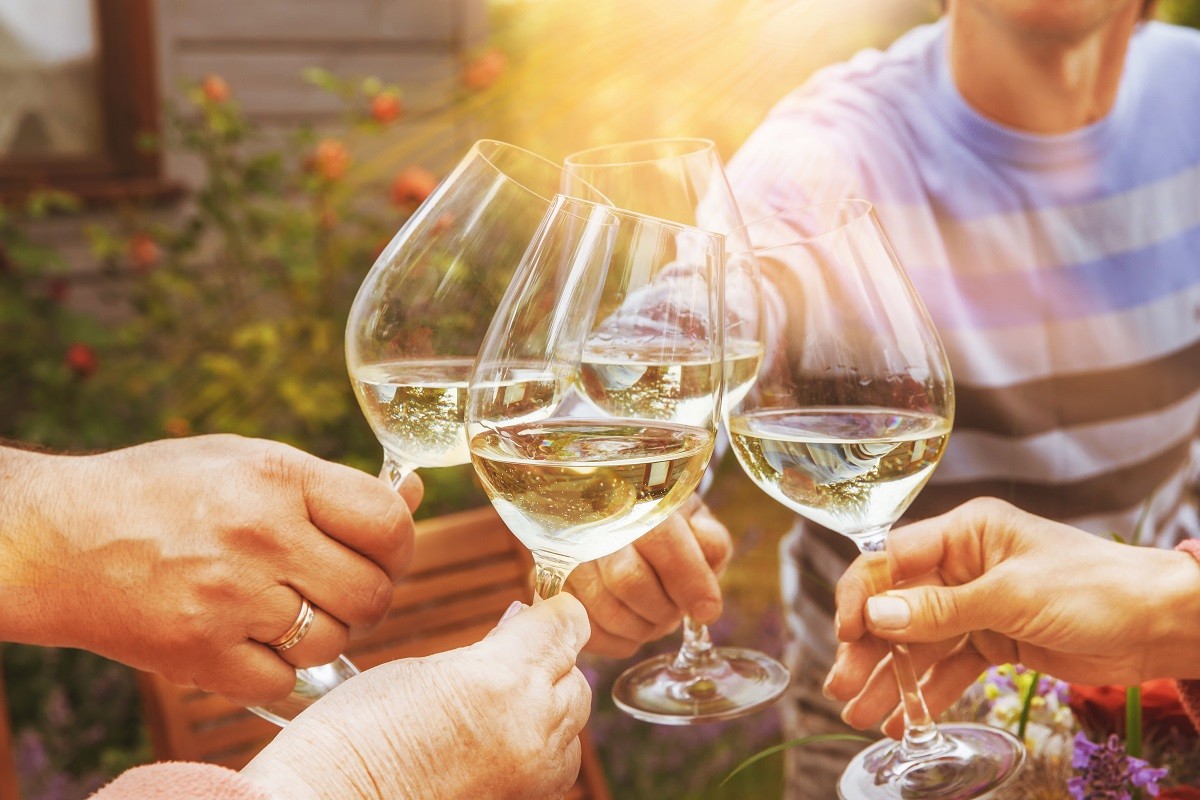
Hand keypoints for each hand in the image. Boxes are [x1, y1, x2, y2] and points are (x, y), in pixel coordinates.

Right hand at [0, 435, 420, 704]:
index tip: (381, 552)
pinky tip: (249, 638)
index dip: (399, 545)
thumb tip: (412, 495)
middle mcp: (261, 536)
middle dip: (367, 596)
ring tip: (284, 609)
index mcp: (279, 478)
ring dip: (323, 633)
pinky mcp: (200, 654)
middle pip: (373, 593)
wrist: (57, 539)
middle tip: (337, 587)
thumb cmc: (163, 491)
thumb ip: (332, 485)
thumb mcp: (250, 461)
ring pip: (334, 642)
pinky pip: (283, 681)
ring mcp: (230, 599)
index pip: (389, 524)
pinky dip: (277, 669)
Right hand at [242, 594, 591, 799]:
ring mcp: (532, 775)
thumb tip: (522, 623)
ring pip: (571, 719)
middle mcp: (531, 728)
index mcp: (501, 680)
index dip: (552, 611)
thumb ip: (486, 648)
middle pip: (574, 673)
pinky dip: (541, 745)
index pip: (566, 625)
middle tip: (505, 655)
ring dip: (547, 703)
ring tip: (495, 702)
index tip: (537, 609)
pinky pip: (558, 763)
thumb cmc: (353, 735)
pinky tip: (499, 739)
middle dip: (548, 658)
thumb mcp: (423, 669)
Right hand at [566, 495, 731, 656]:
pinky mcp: (552, 587)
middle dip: (663, 608)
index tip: (707, 611)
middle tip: (675, 610)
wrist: (613, 514)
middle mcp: (593, 522)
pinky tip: (632, 624)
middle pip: (628, 580)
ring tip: (654, 616)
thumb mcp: (695, 520)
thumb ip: (710, 545)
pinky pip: (588, 631)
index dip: (690, 582)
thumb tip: (705, 596)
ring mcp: (566, 556)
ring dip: (643, 627)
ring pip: (607, 611)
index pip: (663, 541)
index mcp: (637, 498)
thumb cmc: (665, 523)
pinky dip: (619, 640)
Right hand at [825, 497, 1199, 737]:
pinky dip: (926, 692)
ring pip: (918, 642)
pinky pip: (948, 666)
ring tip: (860, 715)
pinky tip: (901, 719)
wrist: (1160, 625)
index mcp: (965, 533)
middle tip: (841, 688)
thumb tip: (876, 616)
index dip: (862, 595)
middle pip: (898, 606)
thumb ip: (941, 610)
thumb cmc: (1094, 588)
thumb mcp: (1010, 596)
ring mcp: (977, 605)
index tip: (844, 634)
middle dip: (869, 649)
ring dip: (890, 678)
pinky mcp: (995, 640)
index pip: (892, 558)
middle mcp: (964, 566)